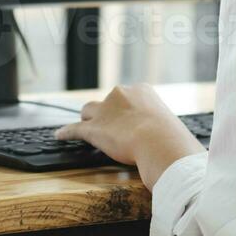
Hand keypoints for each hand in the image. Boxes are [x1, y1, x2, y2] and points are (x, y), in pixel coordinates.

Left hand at [55, 84, 203, 187]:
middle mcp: (121, 95)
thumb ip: (162, 128)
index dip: (126, 109)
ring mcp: (105, 111)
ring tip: (85, 128)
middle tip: (112, 128)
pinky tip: (59, 136)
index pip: (128, 96)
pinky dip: (66, 132)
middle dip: (107, 112)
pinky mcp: (93, 128)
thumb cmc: (171, 137)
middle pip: (107, 102)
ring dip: (88, 120)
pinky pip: (75, 128)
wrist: (158, 141)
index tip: (129, 120)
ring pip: (89, 111)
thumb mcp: (170, 125)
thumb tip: (176, 144)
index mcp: (141, 91)